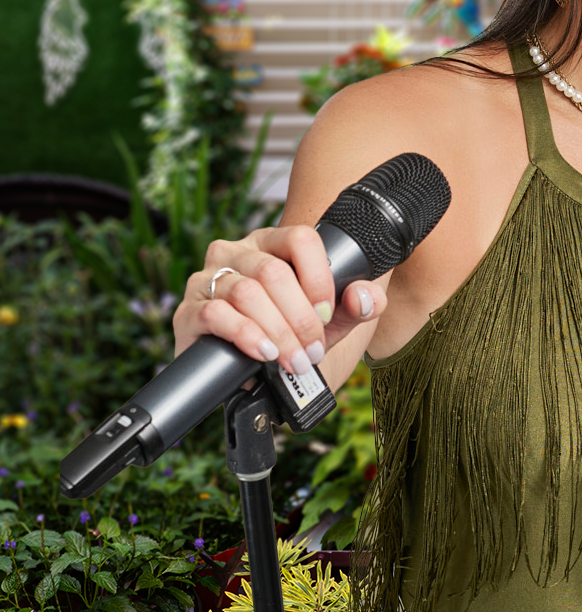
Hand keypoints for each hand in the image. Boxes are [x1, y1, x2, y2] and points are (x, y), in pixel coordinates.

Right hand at [173, 226, 387, 377]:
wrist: (257, 373)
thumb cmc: (295, 334)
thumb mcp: (334, 320)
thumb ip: (360, 305)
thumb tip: (363, 297)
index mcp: (272, 243)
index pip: (300, 238)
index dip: (319, 278)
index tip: (328, 313)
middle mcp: (236, 253)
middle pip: (273, 272)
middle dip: (300, 318)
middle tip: (313, 349)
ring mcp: (208, 279)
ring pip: (247, 293)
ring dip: (278, 332)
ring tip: (294, 360)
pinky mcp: (189, 311)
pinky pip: (216, 314)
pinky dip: (246, 335)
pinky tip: (264, 353)